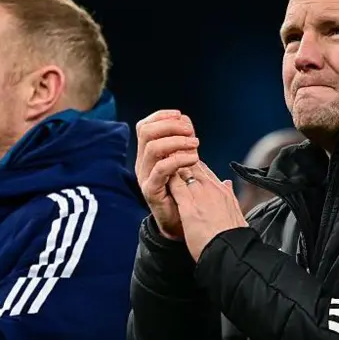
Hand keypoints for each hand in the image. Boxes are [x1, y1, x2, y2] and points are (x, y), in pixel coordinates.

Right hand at [135, 110, 199, 237]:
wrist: (179, 224)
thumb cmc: (183, 192)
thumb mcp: (182, 163)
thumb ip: (182, 144)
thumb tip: (187, 122)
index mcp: (148, 154)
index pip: (145, 126)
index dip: (161, 116)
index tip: (181, 115)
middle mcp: (143, 163)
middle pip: (146, 132)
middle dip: (170, 126)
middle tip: (191, 132)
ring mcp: (145, 177)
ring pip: (153, 148)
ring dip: (177, 141)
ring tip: (195, 145)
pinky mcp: (151, 190)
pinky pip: (161, 169)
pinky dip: (179, 159)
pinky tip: (194, 159)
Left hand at [169, 161, 247, 260]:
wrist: (232, 252)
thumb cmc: (234, 237)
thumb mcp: (236, 212)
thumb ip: (229, 195)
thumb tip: (227, 183)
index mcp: (223, 192)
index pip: (205, 170)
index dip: (193, 164)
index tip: (183, 161)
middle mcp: (213, 190)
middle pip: (194, 166)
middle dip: (181, 159)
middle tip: (168, 154)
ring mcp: (201, 197)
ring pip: (185, 171)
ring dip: (173, 165)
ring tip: (162, 160)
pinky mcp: (190, 208)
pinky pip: (177, 186)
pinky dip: (169, 178)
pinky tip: (160, 175)